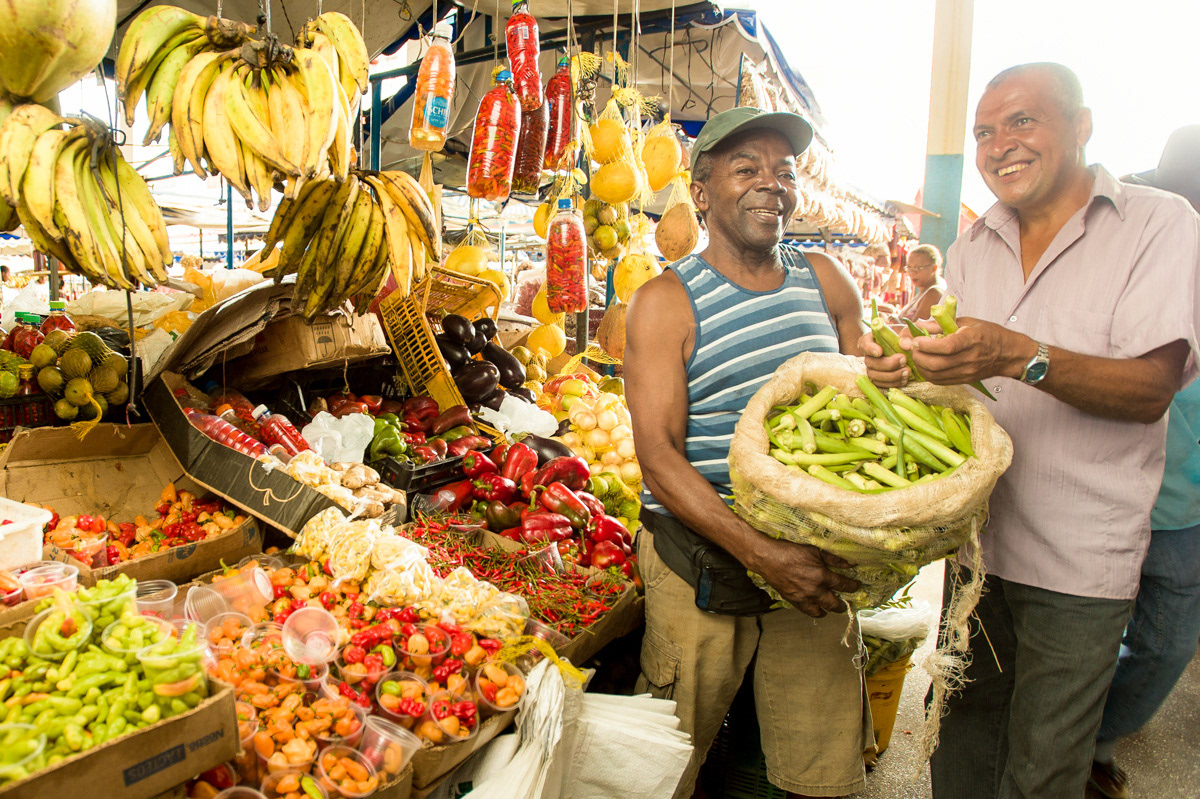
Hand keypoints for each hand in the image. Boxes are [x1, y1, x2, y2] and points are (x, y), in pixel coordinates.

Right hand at [749, 538, 859, 617]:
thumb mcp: (815, 551)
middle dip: (842, 605)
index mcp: (822, 576)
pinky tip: (816, 607)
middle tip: (845, 603)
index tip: (856, 586)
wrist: (768, 558)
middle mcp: (815, 590)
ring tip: (831, 607)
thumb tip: (850, 564)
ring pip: (821, 612)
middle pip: (835, 604)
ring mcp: (804, 598)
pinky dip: (814, 611)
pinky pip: (807, 611)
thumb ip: (834, 559)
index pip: (844, 585)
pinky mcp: (794, 601)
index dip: (853, 586)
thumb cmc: (791, 551)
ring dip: (828, 610)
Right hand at [859, 329, 908, 387]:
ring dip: (892, 376)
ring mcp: (872, 368)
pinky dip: (893, 383)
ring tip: (907, 371)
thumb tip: (906, 345)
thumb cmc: (904, 339)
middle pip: (870, 362)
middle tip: (904, 360)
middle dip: (888, 364)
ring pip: (874, 376)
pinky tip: (904, 379)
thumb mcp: (906, 334)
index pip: (864, 343)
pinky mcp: (878, 379)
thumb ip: (906, 337)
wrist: (908, 351)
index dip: (870, 349)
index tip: (879, 352)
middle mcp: (868, 355)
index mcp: (871, 340)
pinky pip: (881, 385)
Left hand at [908, 316, 1032, 384]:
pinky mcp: (964, 381)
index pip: (946, 346)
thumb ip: (942, 324)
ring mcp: (967, 372)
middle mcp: (969, 358)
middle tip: (912, 347)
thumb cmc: (989, 334)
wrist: (1009, 354)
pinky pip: (939, 381)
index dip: (927, 344)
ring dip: (920, 366)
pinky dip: (927, 373)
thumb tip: (919, 325)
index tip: (916, 339)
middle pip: (936, 364)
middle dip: (918, 356)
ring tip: (917, 355)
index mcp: (972, 339)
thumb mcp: (967, 322)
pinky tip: (925, 364)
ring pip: (935, 375)